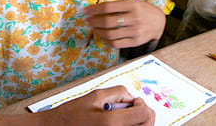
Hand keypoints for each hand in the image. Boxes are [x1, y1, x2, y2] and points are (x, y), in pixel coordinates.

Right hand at [40, 86, 154, 125]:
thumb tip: (132, 97)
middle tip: (134, 109)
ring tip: (123, 116)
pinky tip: (119, 123)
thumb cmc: (71, 115)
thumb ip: (118, 92)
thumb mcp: (95, 96)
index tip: (134, 102)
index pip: (144, 114)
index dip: (142, 104)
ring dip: (137, 122)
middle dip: (144, 114)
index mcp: (111, 123)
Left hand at [84, 0, 165, 48]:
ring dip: (98, 32)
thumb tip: (96, 8)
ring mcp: (135, 31)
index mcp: (133, 5)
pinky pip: (116, 43)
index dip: (94, 9)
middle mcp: (134, 18)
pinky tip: (103, 37)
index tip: (86, 10)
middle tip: (89, 20)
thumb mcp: (133, 2)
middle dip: (94, 21)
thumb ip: (118, 5)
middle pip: (108, 21)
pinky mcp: (135, 41)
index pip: (108, 7)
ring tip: (94, 28)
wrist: (159, 22)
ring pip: (110, 34)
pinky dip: (106, 41)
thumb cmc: (143, 10)